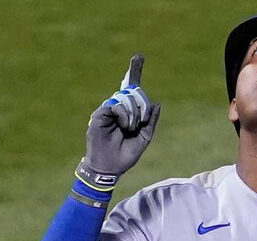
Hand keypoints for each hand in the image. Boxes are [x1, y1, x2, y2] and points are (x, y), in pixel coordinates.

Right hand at [75, 54, 161, 190]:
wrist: (111, 168)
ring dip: (134, 113)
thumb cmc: (126, 154)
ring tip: (130, 128)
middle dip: (142, 104)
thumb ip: (150, 121)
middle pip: (133, 92)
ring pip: (125, 98)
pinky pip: (115, 104)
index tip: (138, 57)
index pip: (131, 89)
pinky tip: (124, 126)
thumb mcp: (145, 138)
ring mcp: (107, 110)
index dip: (134, 72)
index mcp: (129, 113)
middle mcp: (117, 108)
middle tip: (141, 121)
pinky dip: (124, 115)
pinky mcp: (99, 114)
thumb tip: (157, 103)